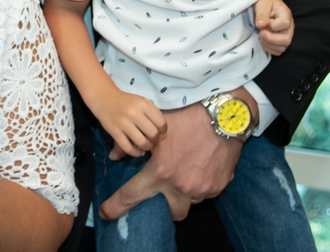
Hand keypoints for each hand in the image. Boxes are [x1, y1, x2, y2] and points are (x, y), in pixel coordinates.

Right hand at [89, 88, 166, 157]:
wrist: (104, 98)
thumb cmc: (127, 102)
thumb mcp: (141, 101)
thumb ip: (153, 113)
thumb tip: (162, 131)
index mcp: (142, 104)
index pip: (161, 123)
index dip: (163, 130)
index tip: (159, 131)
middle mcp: (133, 113)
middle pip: (153, 134)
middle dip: (155, 139)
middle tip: (151, 139)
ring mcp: (123, 123)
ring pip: (142, 143)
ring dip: (147, 147)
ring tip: (146, 146)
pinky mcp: (114, 131)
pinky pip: (128, 148)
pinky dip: (136, 153)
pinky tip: (138, 152)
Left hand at [99, 102, 240, 221]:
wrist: (223, 116)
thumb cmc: (186, 118)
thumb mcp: (152, 129)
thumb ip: (129, 145)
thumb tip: (114, 156)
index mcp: (161, 173)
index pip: (132, 196)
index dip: (116, 207)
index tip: (106, 213)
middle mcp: (181, 186)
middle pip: (171, 213)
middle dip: (166, 208)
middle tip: (164, 195)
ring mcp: (203, 189)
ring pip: (191, 201)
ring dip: (186, 192)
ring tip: (185, 172)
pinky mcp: (219, 186)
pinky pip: (207, 192)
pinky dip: (201, 184)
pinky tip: (200, 166)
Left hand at [254, 0, 293, 55]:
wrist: (267, 4)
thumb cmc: (265, 2)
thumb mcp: (262, 4)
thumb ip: (262, 14)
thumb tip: (261, 25)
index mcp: (286, 15)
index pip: (285, 24)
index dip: (273, 25)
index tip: (265, 22)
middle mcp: (290, 26)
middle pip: (287, 40)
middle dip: (270, 39)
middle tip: (260, 32)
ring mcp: (287, 34)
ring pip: (282, 47)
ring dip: (268, 44)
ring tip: (261, 35)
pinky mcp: (282, 41)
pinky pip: (278, 51)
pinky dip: (269, 48)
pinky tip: (263, 40)